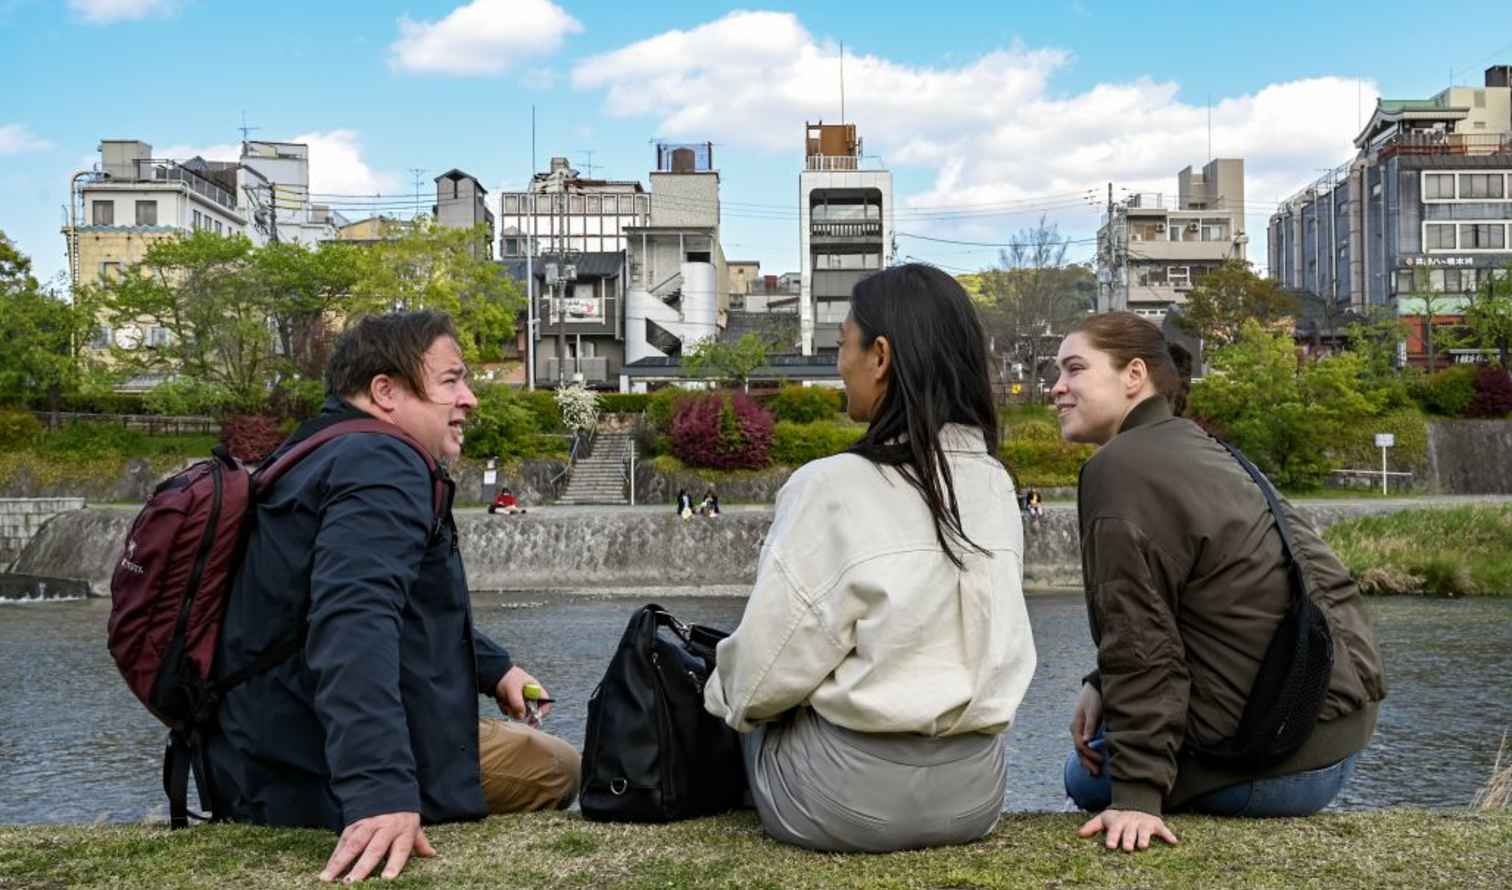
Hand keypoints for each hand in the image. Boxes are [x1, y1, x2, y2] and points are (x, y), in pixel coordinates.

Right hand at [318, 811, 434, 881]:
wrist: (386, 787)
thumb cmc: (401, 815)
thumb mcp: (414, 826)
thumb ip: (420, 842)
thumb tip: (432, 854)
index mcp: (404, 829)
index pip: (401, 849)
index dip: (394, 863)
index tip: (387, 878)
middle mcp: (385, 827)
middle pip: (374, 848)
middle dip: (362, 866)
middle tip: (352, 882)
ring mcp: (368, 824)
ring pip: (353, 844)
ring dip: (340, 861)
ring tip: (329, 878)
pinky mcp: (353, 823)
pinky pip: (343, 840)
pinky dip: (335, 855)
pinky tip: (328, 869)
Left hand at [495, 665, 551, 724]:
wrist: (493, 673)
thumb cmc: (506, 677)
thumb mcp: (513, 690)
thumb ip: (518, 703)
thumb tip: (521, 717)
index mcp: (535, 688)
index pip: (545, 701)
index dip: (543, 711)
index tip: (535, 717)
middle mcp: (529, 695)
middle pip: (532, 710)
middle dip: (523, 713)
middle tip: (515, 714)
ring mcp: (521, 699)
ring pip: (520, 712)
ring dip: (511, 710)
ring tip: (504, 702)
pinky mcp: (512, 703)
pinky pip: (511, 711)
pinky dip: (506, 709)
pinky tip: (501, 701)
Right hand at [1069, 683, 1103, 775]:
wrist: (1095, 688)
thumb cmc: (1094, 698)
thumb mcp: (1092, 709)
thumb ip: (1090, 725)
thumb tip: (1086, 741)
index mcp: (1076, 725)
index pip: (1080, 745)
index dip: (1089, 754)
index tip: (1100, 760)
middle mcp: (1077, 730)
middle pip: (1079, 750)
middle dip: (1087, 762)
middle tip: (1097, 773)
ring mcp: (1080, 732)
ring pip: (1081, 751)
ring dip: (1087, 762)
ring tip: (1095, 774)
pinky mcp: (1086, 732)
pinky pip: (1085, 748)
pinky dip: (1088, 757)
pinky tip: (1093, 765)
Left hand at [1077, 809, 1178, 852]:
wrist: (1136, 802)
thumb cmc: (1118, 817)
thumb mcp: (1105, 818)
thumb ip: (1092, 826)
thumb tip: (1077, 834)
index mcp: (1118, 822)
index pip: (1114, 830)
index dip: (1113, 838)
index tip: (1111, 845)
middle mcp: (1131, 823)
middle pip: (1129, 833)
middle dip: (1128, 839)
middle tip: (1128, 847)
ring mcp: (1144, 823)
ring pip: (1144, 832)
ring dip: (1144, 837)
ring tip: (1144, 845)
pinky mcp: (1156, 824)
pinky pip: (1164, 830)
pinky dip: (1169, 835)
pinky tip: (1174, 842)